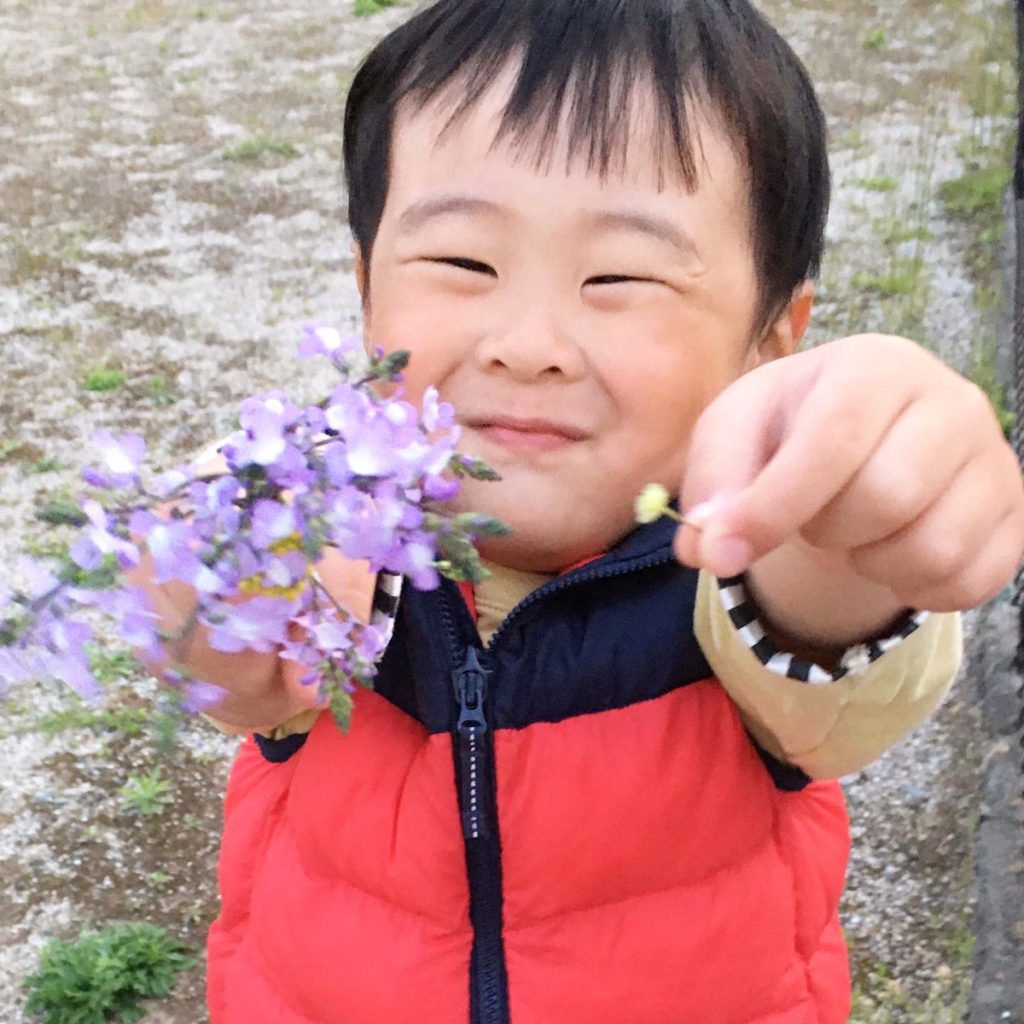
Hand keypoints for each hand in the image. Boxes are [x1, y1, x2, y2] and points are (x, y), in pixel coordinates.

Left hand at [675, 334, 1023, 612]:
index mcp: (873, 365)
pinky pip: (966, 582)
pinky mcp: (1016, 515)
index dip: (772, 506)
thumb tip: (705, 546)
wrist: (864, 436)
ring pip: (929, 549)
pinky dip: (912, 589)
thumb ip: (713, 482)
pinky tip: (889, 554)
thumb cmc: (790, 428)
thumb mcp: (735, 433)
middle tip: (811, 516)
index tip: (723, 552)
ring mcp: (994, 458)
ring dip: (867, 563)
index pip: (832, 441)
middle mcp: (950, 400)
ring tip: (851, 531)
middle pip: (885, 498)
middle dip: (824, 530)